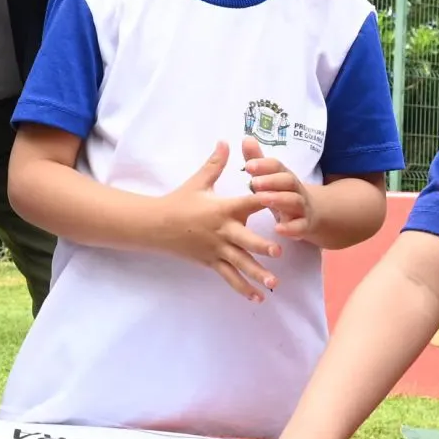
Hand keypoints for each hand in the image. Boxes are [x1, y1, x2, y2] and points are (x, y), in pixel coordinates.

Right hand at [156, 141, 280, 298]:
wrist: (155, 225)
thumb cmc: (179, 201)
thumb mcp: (198, 181)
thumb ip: (215, 163)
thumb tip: (226, 141)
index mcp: (222, 209)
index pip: (248, 204)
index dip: (265, 202)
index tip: (283, 202)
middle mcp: (222, 231)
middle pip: (245, 240)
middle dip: (262, 246)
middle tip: (279, 252)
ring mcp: (216, 249)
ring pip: (240, 264)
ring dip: (257, 274)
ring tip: (274, 284)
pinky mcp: (211, 261)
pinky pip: (229, 277)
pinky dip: (243, 288)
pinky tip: (258, 297)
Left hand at [240, 138, 318, 241]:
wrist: (313, 214)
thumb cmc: (283, 193)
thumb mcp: (270, 178)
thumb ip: (258, 160)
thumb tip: (246, 138)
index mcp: (284, 176)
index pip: (277, 166)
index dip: (264, 165)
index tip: (248, 165)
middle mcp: (295, 189)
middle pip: (288, 181)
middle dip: (271, 180)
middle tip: (254, 182)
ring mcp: (301, 208)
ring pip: (294, 201)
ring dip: (279, 199)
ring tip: (262, 199)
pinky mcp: (304, 226)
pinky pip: (300, 227)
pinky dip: (290, 228)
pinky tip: (278, 229)